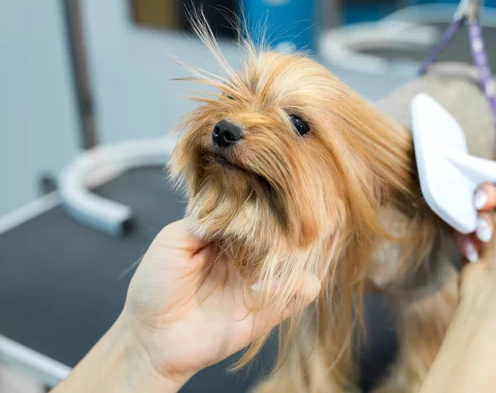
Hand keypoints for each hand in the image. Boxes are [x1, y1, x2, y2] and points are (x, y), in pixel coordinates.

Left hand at [116, 219, 319, 385]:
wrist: (150, 338)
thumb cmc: (154, 286)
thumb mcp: (171, 241)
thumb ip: (204, 220)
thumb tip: (237, 207)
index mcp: (224, 236)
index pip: (254, 213)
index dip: (262, 207)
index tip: (268, 201)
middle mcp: (246, 255)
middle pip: (277, 234)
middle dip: (280, 230)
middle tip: (275, 231)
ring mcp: (259, 282)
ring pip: (293, 261)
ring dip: (293, 257)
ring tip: (274, 260)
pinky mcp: (268, 311)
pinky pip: (299, 296)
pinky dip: (301, 287)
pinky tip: (280, 286)